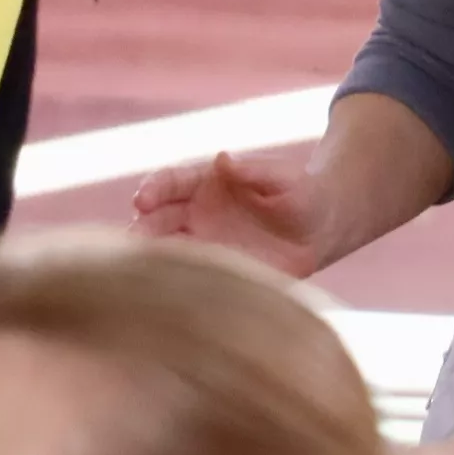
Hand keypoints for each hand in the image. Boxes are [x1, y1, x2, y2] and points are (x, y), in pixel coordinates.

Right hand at [128, 150, 327, 275]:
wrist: (321, 231)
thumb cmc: (302, 195)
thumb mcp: (285, 178)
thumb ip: (255, 170)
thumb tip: (223, 158)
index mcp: (204, 182)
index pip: (169, 182)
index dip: (153, 189)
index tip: (142, 199)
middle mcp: (192, 213)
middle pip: (155, 220)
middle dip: (141, 230)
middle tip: (132, 243)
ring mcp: (199, 243)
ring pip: (163, 251)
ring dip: (150, 261)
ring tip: (139, 271)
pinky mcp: (212, 271)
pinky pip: (187, 278)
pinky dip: (173, 285)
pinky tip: (166, 296)